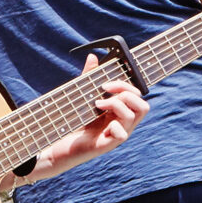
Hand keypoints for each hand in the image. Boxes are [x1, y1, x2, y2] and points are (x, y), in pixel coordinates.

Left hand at [27, 57, 148, 181]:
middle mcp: (123, 124)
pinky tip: (97, 124)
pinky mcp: (108, 145)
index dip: (126, 86)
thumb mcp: (83, 97)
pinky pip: (122, 134)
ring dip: (116, 104)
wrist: (58, 146)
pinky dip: (112, 126)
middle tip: (103, 91)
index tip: (104, 84)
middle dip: (125, 92)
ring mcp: (117, 135)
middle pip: (143, 105)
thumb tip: (93, 57)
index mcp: (120, 113)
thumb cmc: (73, 123)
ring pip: (134, 115)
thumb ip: (89, 78)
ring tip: (97, 104)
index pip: (137, 96)